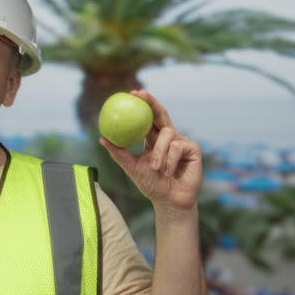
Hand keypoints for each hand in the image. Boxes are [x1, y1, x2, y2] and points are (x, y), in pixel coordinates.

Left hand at [99, 90, 202, 212]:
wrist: (170, 201)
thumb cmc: (152, 186)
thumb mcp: (132, 168)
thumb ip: (119, 153)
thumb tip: (102, 138)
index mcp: (154, 139)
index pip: (148, 117)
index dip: (143, 103)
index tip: (131, 93)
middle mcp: (168, 136)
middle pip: (161, 113)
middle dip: (151, 101)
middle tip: (140, 95)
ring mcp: (181, 141)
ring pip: (166, 135)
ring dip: (158, 153)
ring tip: (155, 169)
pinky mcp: (192, 149)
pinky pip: (176, 147)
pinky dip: (169, 161)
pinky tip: (167, 173)